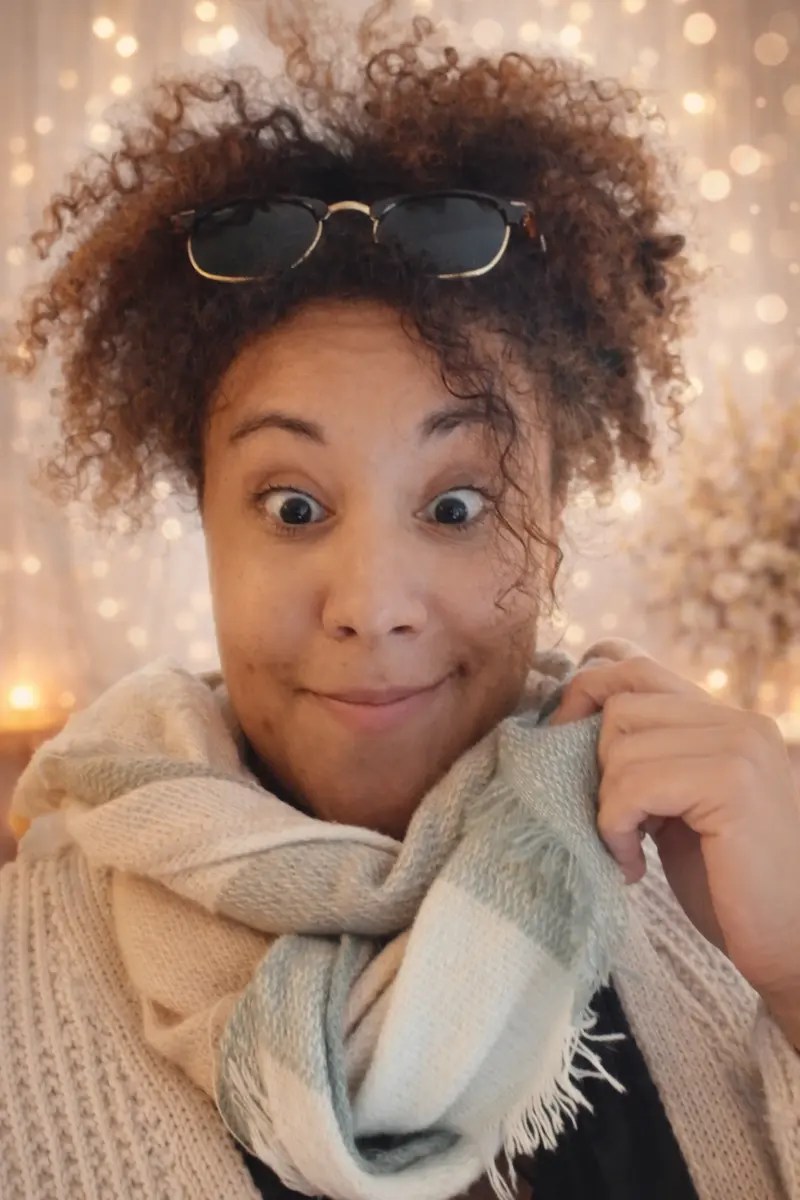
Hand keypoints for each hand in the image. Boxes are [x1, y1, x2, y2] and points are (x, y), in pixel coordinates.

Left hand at [550, 649, 799, 1013]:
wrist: (791, 945)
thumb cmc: (729, 885)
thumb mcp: (680, 805)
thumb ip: (650, 758)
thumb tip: (572, 718)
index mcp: (727, 719)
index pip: (636, 665)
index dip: (586, 692)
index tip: (562, 741)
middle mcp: (739, 720)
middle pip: (621, 702)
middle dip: (595, 762)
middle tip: (612, 818)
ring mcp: (740, 747)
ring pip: (620, 745)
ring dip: (607, 807)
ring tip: (629, 849)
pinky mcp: (731, 784)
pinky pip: (633, 785)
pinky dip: (616, 828)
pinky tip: (634, 865)